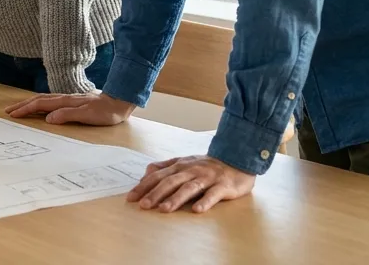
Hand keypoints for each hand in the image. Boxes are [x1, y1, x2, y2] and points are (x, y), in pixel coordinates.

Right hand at [4, 92, 134, 124]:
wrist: (119, 102)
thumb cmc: (105, 112)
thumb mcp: (88, 115)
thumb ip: (68, 115)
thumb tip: (49, 118)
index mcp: (65, 102)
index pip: (40, 104)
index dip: (26, 109)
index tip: (13, 114)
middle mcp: (64, 98)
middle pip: (39, 100)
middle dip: (23, 105)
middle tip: (9, 111)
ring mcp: (68, 99)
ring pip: (43, 100)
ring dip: (29, 103)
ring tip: (19, 108)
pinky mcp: (72, 102)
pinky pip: (50, 102)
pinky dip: (39, 104)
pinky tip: (39, 107)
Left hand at [126, 155, 255, 212]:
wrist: (237, 159)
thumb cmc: (206, 165)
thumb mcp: (183, 163)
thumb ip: (164, 167)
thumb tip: (145, 174)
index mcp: (179, 166)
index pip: (158, 175)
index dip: (144, 186)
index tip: (131, 197)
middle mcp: (191, 170)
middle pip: (170, 182)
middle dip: (155, 193)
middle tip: (143, 206)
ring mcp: (207, 178)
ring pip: (189, 188)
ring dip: (176, 199)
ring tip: (164, 209)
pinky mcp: (223, 186)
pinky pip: (213, 194)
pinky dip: (205, 201)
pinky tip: (197, 210)